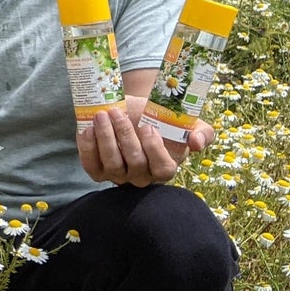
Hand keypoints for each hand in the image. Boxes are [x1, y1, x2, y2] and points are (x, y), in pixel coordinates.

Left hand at [77, 97, 214, 186]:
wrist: (136, 114)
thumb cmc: (163, 121)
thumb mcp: (188, 125)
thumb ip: (202, 133)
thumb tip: (196, 141)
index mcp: (164, 168)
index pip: (162, 168)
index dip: (154, 150)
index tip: (148, 127)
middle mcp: (141, 177)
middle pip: (134, 163)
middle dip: (125, 136)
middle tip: (117, 113)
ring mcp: (118, 176)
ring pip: (112, 164)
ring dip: (105, 138)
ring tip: (102, 115)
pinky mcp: (98, 171)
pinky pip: (91, 165)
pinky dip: (87, 148)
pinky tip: (87, 129)